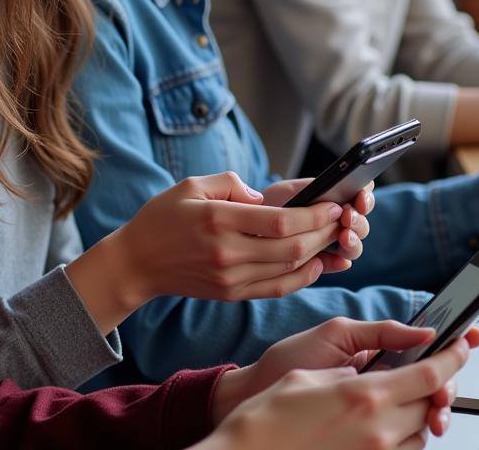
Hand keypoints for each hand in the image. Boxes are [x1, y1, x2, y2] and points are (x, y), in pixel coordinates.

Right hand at [72, 172, 350, 327]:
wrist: (136, 264)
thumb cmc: (163, 217)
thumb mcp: (192, 185)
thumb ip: (231, 183)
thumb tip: (264, 199)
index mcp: (218, 221)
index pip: (278, 222)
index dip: (312, 215)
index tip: (332, 204)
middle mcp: (227, 254)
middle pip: (291, 249)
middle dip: (323, 234)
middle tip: (342, 218)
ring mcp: (230, 279)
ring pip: (288, 271)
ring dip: (318, 254)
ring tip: (334, 237)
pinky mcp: (231, 294)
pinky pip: (276, 289)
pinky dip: (301, 277)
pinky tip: (315, 262)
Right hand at [201, 327, 478, 449]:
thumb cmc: (271, 412)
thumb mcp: (317, 367)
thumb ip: (363, 357)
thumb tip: (393, 351)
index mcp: (366, 396)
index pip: (430, 373)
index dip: (453, 356)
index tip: (462, 344)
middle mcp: (378, 431)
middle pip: (430, 404)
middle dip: (433, 385)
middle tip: (422, 369)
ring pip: (418, 433)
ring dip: (415, 414)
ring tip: (391, 399)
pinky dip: (400, 437)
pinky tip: (379, 424)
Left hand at [262, 178, 373, 270]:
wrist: (249, 226)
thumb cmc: (271, 202)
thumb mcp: (289, 190)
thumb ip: (313, 190)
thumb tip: (336, 200)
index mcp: (336, 196)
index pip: (362, 194)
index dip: (366, 196)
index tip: (360, 197)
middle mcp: (339, 220)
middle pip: (362, 223)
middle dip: (359, 221)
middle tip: (348, 218)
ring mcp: (333, 242)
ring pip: (354, 246)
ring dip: (354, 241)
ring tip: (344, 237)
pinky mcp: (322, 262)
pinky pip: (336, 265)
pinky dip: (340, 263)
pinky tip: (341, 262)